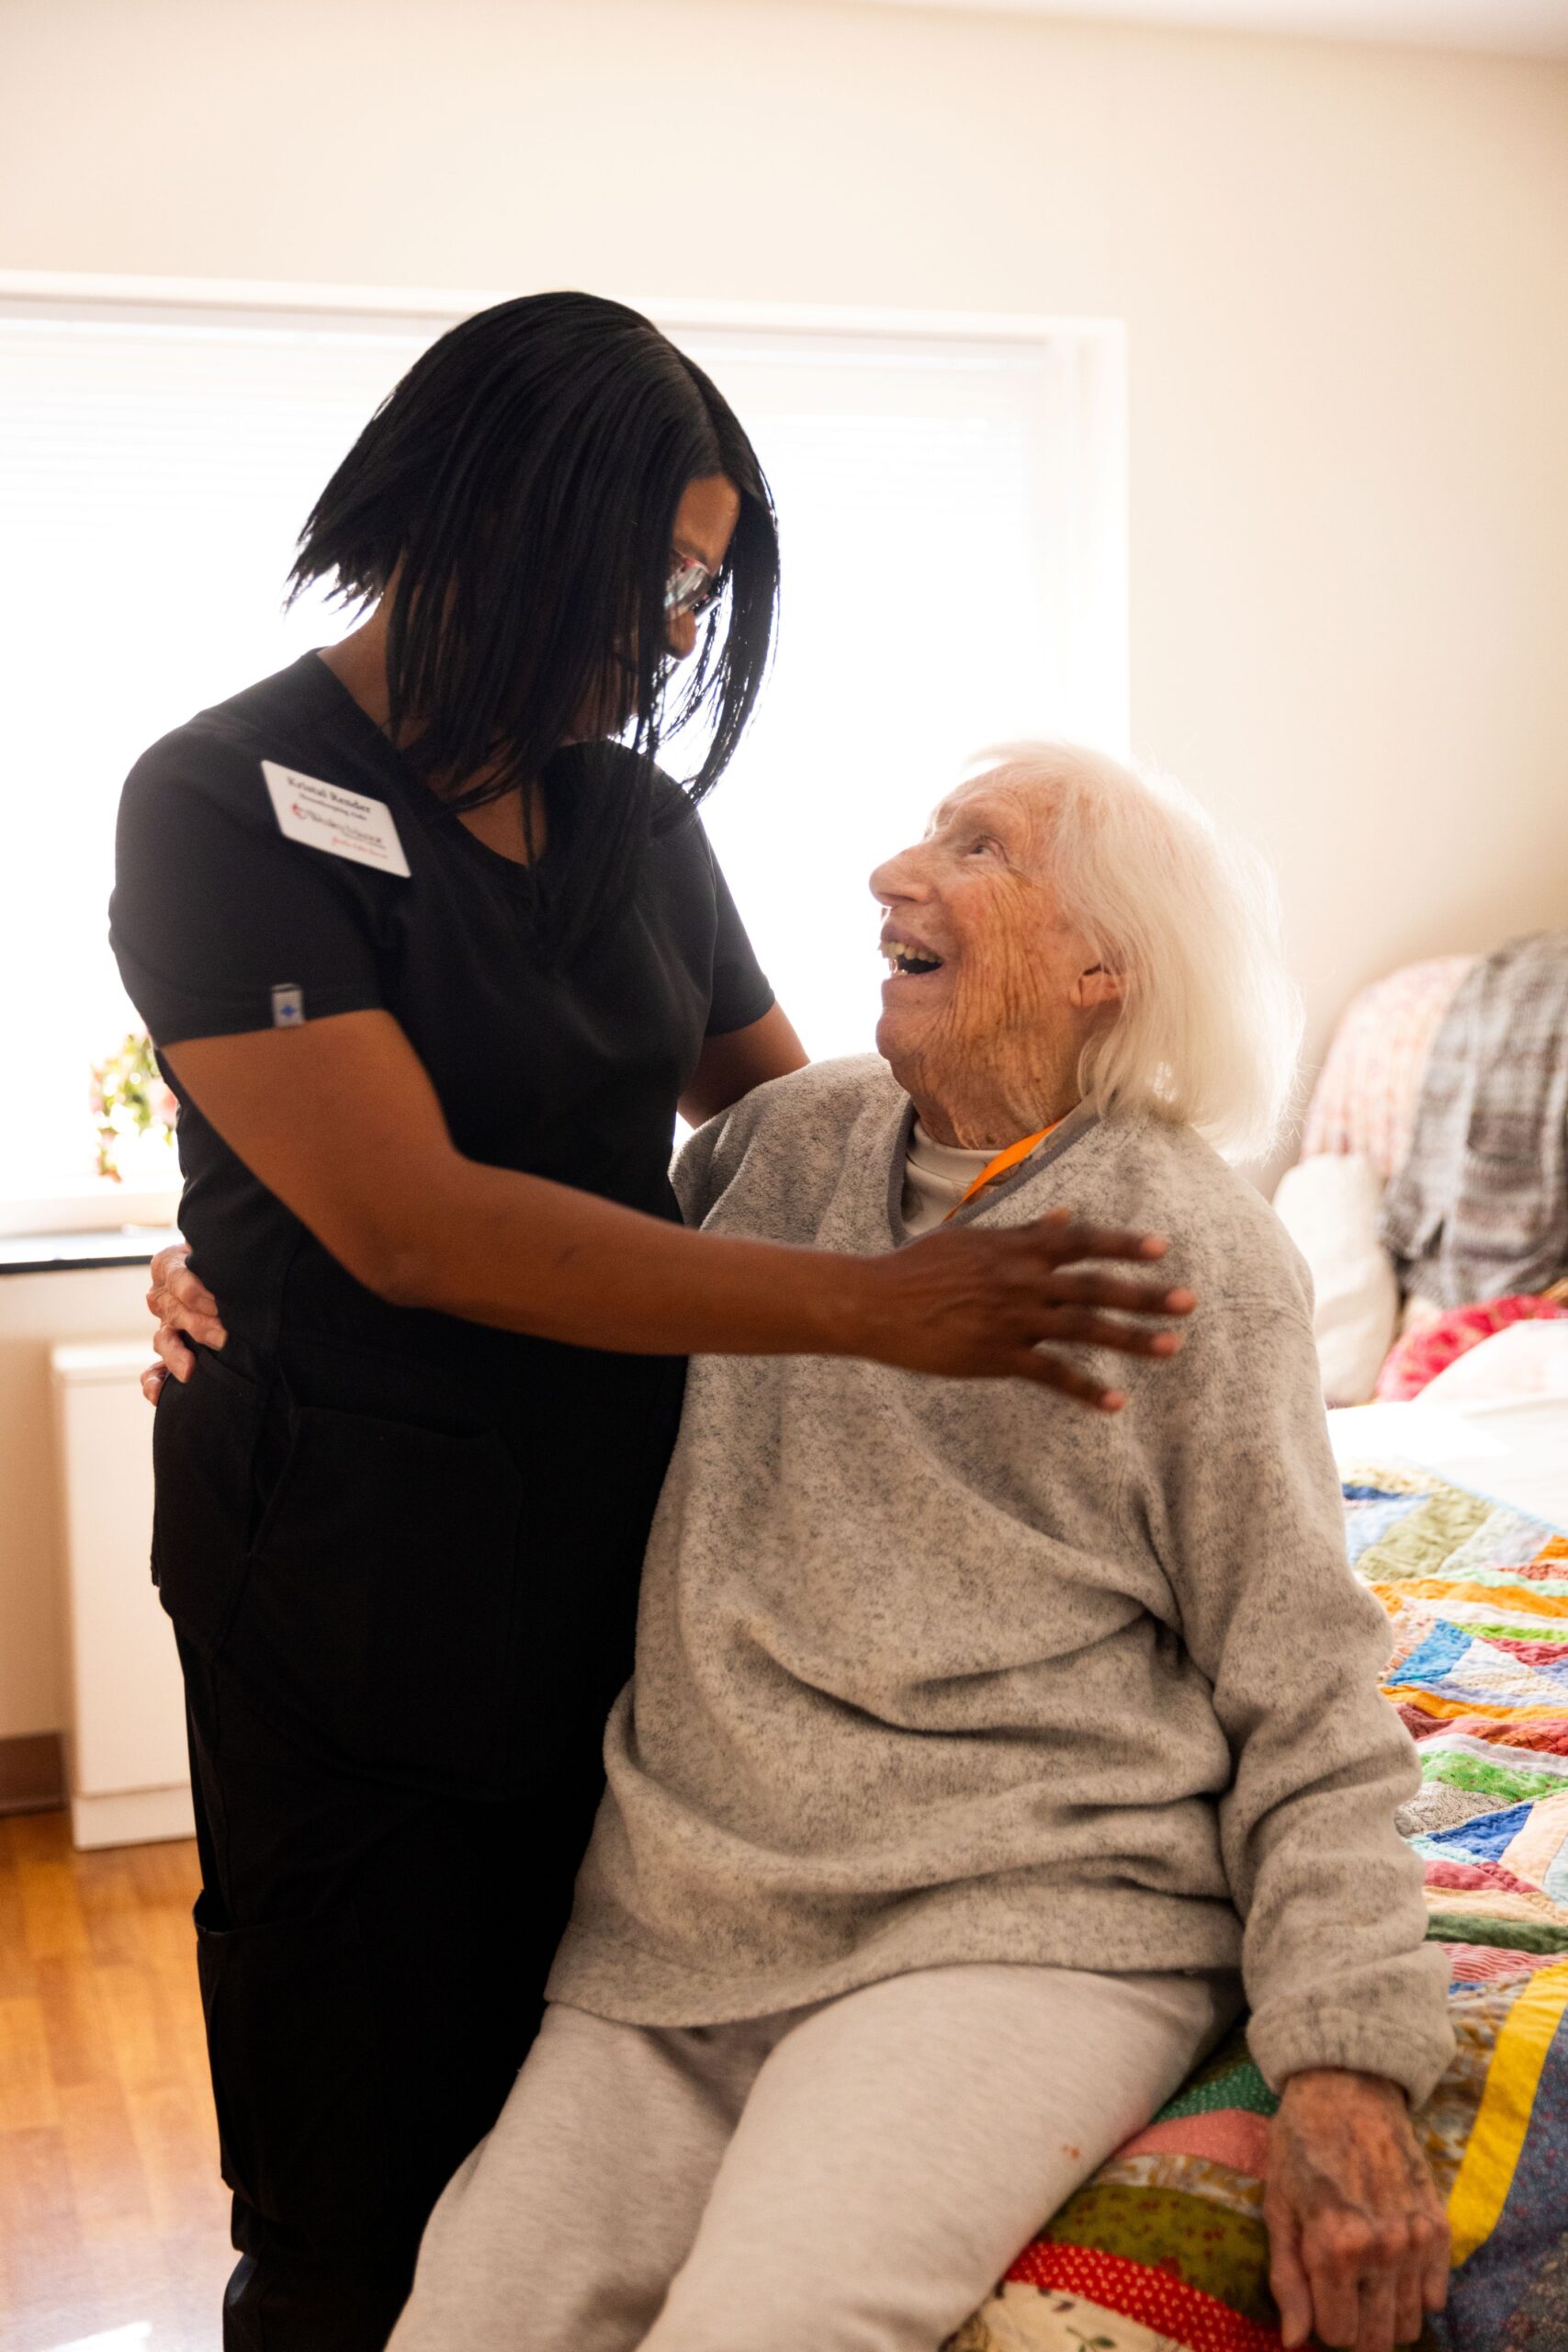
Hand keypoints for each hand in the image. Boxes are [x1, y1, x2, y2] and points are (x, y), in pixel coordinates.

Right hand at [141, 1242, 228, 1403]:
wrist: (227, 1269)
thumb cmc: (224, 1257)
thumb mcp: (217, 1249)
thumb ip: (218, 1256)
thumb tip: (235, 1268)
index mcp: (169, 1265)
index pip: (179, 1280)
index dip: (197, 1292)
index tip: (218, 1302)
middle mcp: (163, 1296)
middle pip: (176, 1313)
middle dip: (200, 1326)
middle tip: (223, 1336)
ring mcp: (165, 1325)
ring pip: (163, 1341)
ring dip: (177, 1355)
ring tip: (190, 1369)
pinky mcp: (170, 1350)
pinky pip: (153, 1369)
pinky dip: (155, 1381)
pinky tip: (157, 1394)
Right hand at [859, 1207, 1194, 1406]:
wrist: (874, 1303)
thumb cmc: (920, 1267)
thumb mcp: (972, 1238)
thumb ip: (1024, 1231)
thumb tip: (1065, 1216)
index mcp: (1016, 1248)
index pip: (1081, 1241)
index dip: (1123, 1244)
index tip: (1162, 1247)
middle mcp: (1022, 1281)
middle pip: (1095, 1286)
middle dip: (1145, 1294)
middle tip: (1188, 1302)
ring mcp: (1012, 1320)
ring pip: (1083, 1329)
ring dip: (1131, 1339)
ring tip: (1171, 1348)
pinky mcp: (997, 1357)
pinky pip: (1051, 1375)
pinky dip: (1085, 1389)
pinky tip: (1115, 1403)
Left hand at [1265, 2069, 1448, 2351]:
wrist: (1347, 2088)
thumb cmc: (1301, 2146)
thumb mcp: (1278, 2208)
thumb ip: (1286, 2280)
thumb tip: (1294, 2342)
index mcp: (1335, 2247)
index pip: (1339, 2336)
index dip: (1323, 2326)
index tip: (1315, 2301)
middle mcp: (1383, 2250)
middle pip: (1378, 2338)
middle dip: (1355, 2329)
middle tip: (1338, 2295)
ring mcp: (1416, 2240)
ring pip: (1409, 2324)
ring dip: (1384, 2315)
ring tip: (1363, 2280)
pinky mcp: (1439, 2226)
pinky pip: (1437, 2295)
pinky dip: (1414, 2294)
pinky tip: (1391, 2267)